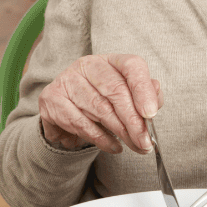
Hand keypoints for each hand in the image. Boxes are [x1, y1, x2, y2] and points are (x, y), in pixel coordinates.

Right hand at [37, 54, 160, 153]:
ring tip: (135, 146)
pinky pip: (80, 122)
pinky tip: (114, 146)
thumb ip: (145, 96)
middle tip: (145, 142)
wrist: (66, 108)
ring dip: (120, 132)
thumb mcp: (128, 94)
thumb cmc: (104, 99)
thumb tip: (155, 101)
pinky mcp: (51, 98)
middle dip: (134, 121)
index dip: (143, 89)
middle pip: (116, 92)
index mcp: (112, 60)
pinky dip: (100, 138)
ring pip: (100, 109)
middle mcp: (88, 65)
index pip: (132, 66)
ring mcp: (67, 80)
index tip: (151, 113)